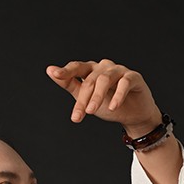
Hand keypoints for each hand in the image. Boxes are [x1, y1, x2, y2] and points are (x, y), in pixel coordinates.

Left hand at [46, 59, 161, 135]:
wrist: (132, 115)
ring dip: (97, 96)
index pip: (76, 68)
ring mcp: (119, 70)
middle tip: (77, 117)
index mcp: (91, 70)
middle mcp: (104, 67)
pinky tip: (113, 107)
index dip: (66, 71)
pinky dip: (118, 95)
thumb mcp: (85, 97)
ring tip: (92, 111)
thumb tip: (50, 70)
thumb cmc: (108, 104)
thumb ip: (69, 84)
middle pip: (89, 80)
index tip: (55, 74)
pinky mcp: (133, 77)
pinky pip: (125, 83)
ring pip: (105, 79)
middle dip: (83, 99)